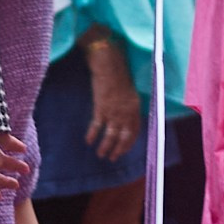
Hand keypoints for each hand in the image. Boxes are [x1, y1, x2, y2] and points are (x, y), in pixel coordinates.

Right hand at [84, 40, 141, 159]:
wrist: (109, 66)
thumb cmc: (120, 75)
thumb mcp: (130, 92)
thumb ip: (129, 106)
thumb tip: (125, 116)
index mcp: (135, 108)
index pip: (135, 131)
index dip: (129, 142)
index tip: (124, 149)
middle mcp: (126, 113)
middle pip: (124, 137)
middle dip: (119, 149)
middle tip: (113, 158)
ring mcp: (113, 112)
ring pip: (110, 135)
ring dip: (105, 147)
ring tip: (101, 155)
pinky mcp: (101, 108)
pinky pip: (96, 126)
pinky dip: (92, 134)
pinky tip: (88, 141)